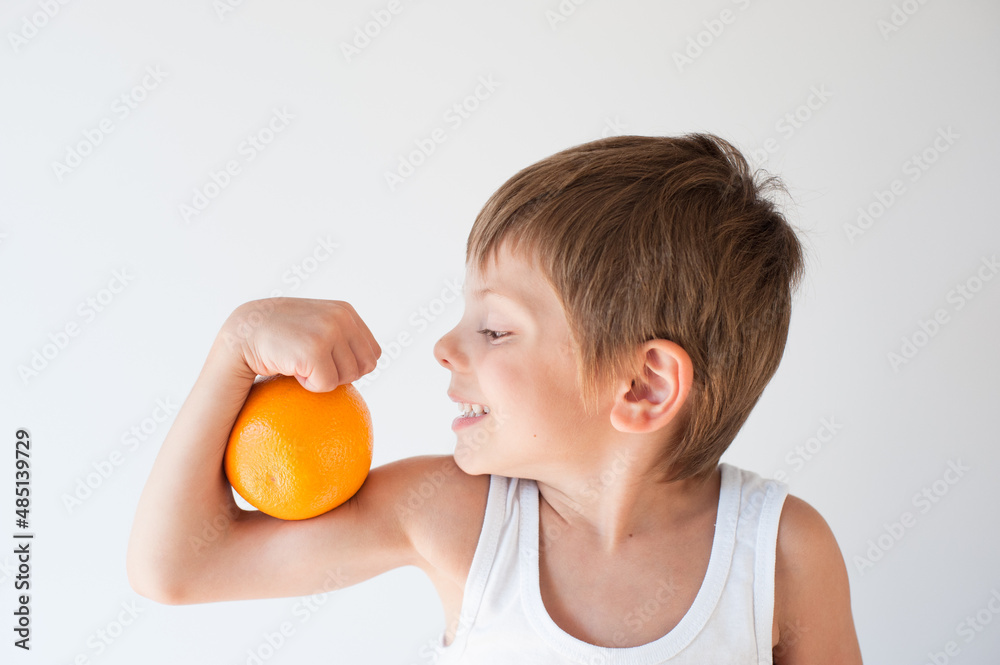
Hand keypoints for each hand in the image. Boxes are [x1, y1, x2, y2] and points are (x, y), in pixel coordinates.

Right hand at [221, 297, 381, 391]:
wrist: (242, 334)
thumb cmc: (278, 337)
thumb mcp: (314, 323)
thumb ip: (340, 333)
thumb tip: (370, 363)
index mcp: (345, 311)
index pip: (372, 354)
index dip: (349, 365)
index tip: (324, 360)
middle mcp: (341, 317)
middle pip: (364, 367)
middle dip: (340, 374)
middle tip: (311, 363)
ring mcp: (329, 331)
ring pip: (348, 378)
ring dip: (322, 379)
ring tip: (299, 361)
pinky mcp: (315, 349)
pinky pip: (327, 385)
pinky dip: (309, 385)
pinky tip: (291, 368)